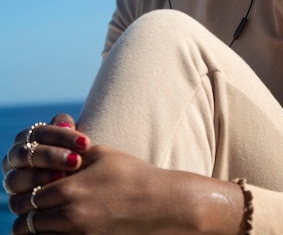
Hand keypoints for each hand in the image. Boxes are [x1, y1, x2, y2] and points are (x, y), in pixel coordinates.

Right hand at [2, 113, 89, 195]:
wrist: (73, 185)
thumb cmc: (73, 156)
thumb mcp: (72, 141)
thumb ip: (67, 131)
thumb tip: (65, 125)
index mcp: (26, 138)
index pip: (38, 133)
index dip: (61, 136)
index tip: (85, 143)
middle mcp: (14, 158)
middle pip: (24, 153)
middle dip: (50, 156)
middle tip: (75, 161)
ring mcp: (12, 180)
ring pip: (16, 177)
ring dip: (39, 177)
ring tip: (63, 177)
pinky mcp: (15, 202)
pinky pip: (18, 201)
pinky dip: (34, 197)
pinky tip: (52, 194)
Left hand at [7, 145, 244, 234]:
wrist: (159, 202)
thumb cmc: (131, 173)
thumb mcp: (101, 154)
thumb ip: (72, 154)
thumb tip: (53, 155)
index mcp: (71, 188)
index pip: (32, 194)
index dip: (27, 190)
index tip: (29, 187)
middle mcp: (70, 214)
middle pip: (29, 219)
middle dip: (25, 212)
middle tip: (28, 204)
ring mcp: (79, 232)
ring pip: (40, 234)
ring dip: (35, 227)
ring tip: (40, 217)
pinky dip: (52, 234)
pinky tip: (57, 226)